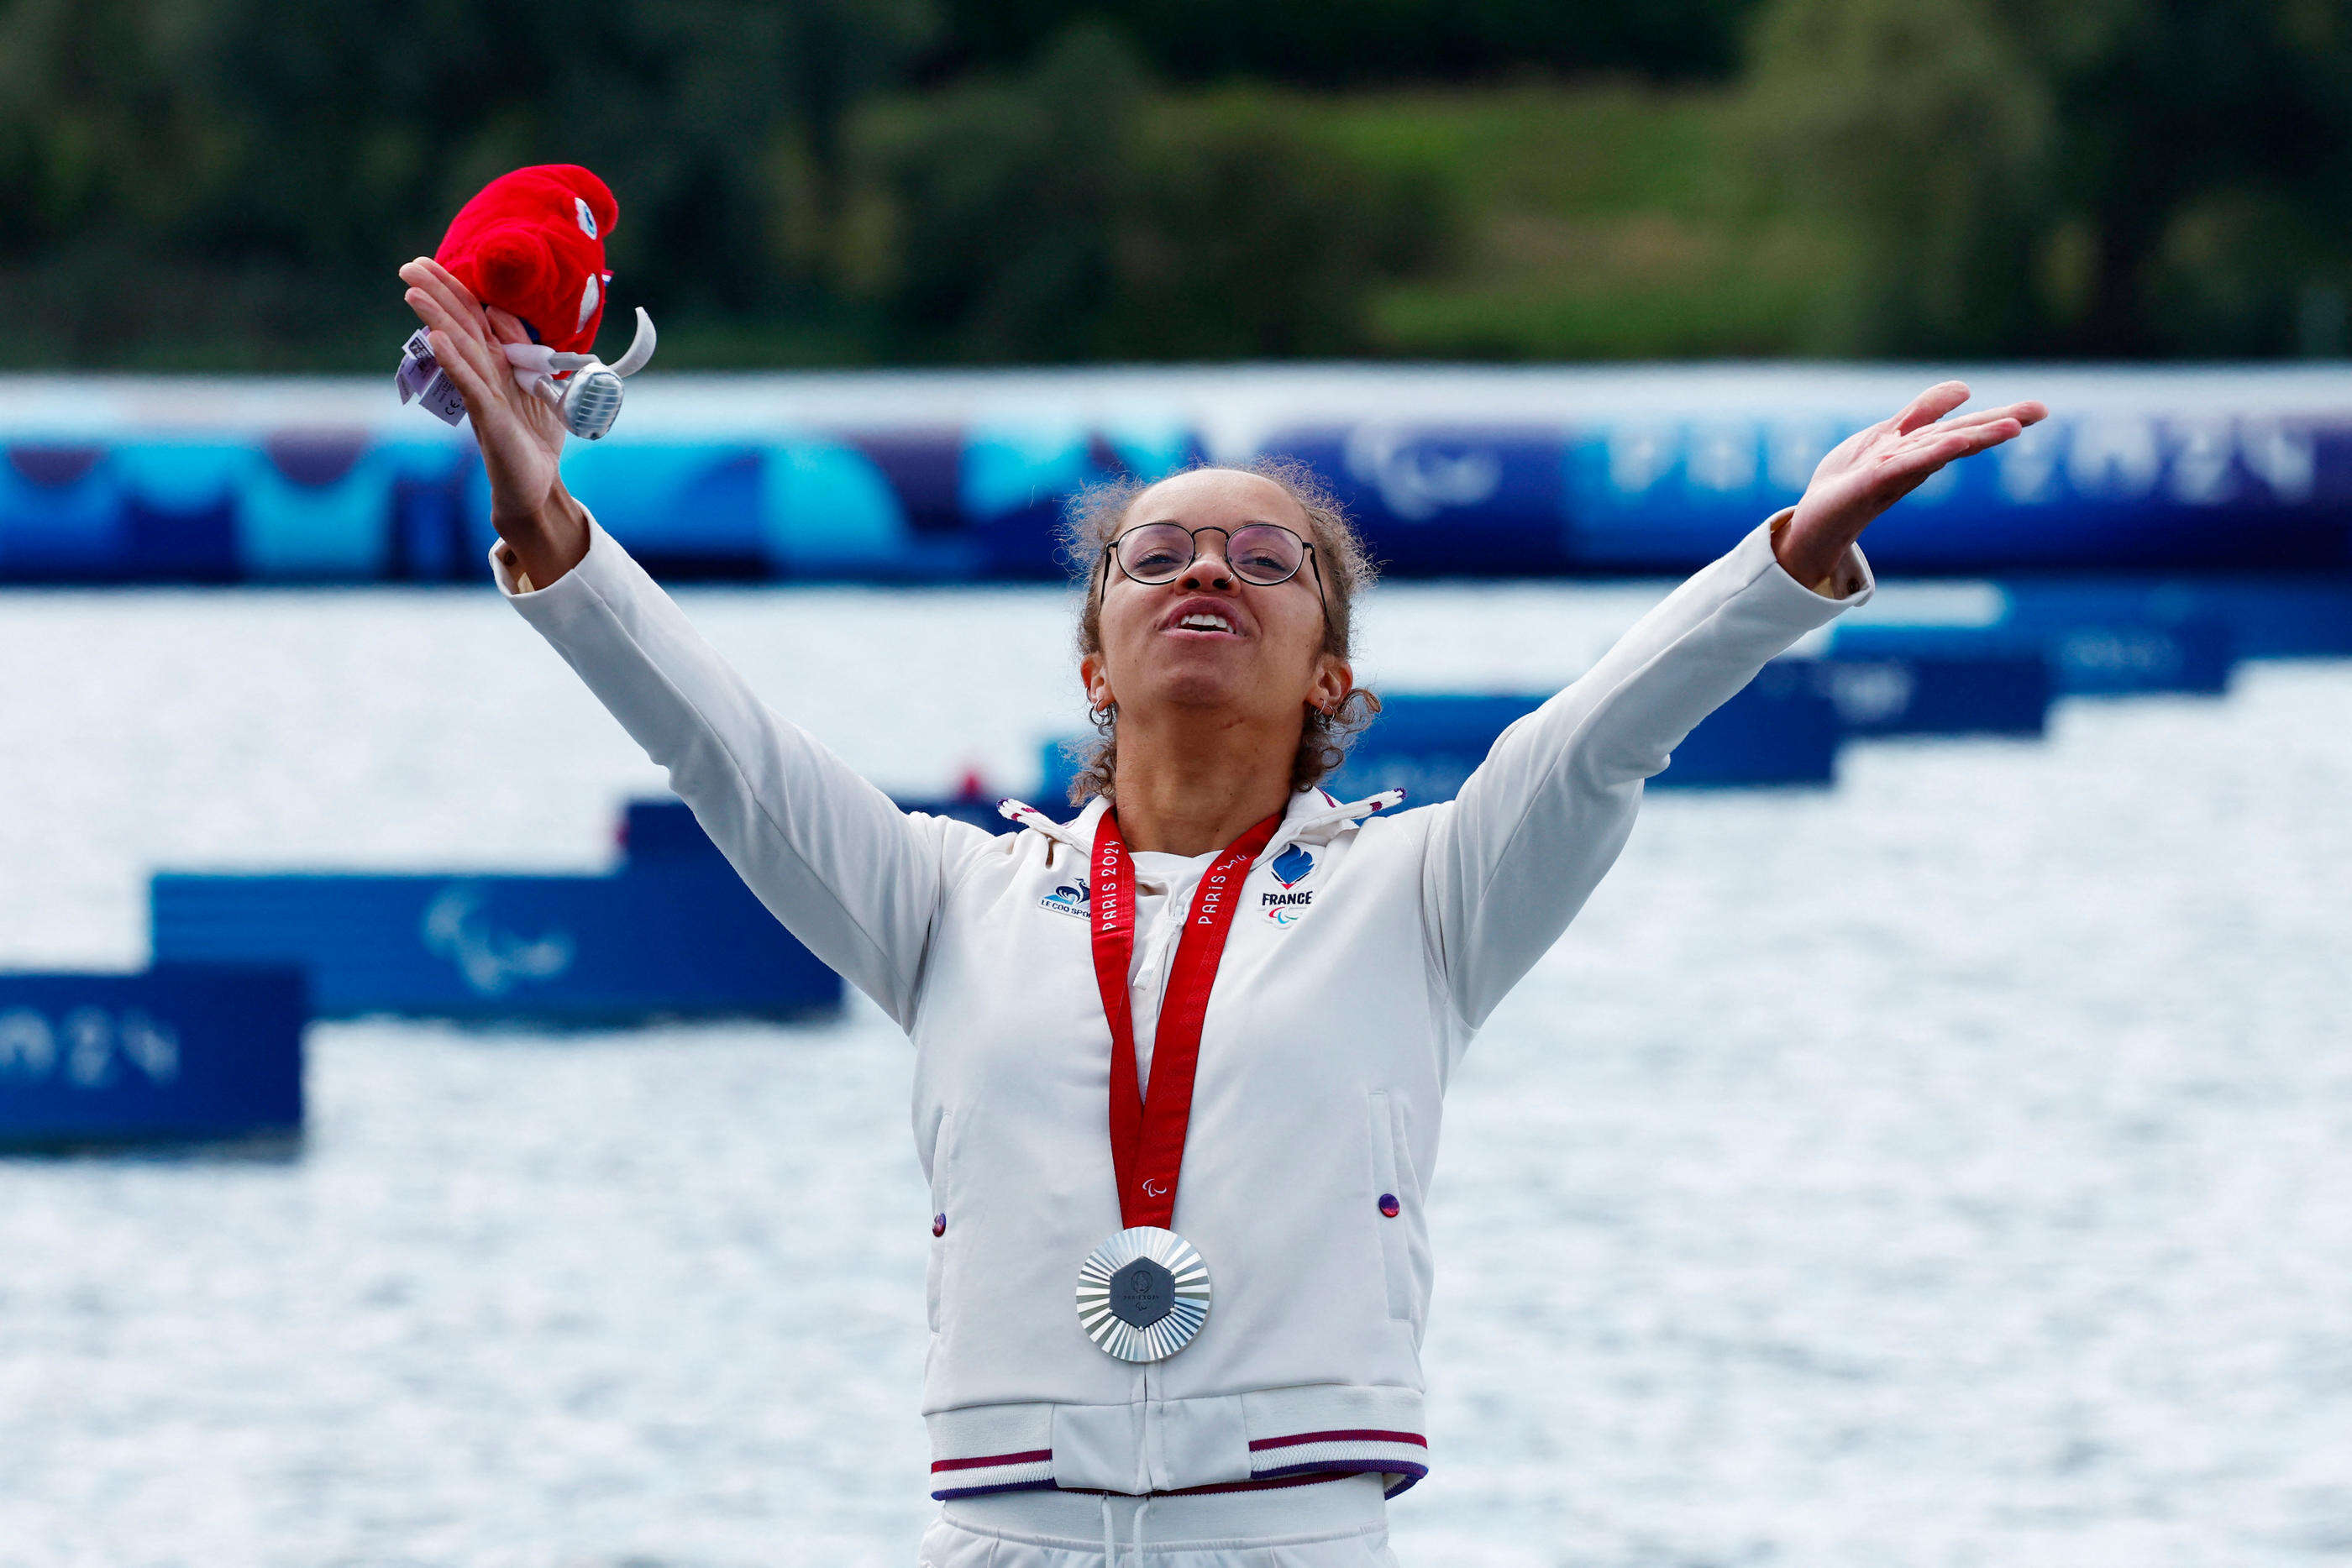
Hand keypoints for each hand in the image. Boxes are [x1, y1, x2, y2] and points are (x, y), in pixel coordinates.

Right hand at [398, 257, 586, 585]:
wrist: (537, 485)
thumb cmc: (533, 436)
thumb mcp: (538, 383)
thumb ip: (523, 348)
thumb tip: (499, 310)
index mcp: (496, 362)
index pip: (472, 316)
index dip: (453, 288)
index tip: (427, 262)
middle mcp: (484, 373)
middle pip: (459, 325)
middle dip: (436, 294)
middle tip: (407, 266)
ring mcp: (483, 394)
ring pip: (459, 349)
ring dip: (437, 320)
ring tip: (413, 293)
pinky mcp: (488, 417)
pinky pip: (469, 384)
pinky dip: (454, 362)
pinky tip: (436, 340)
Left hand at [1777, 381, 2048, 588]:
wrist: (1814, 519)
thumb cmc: (1852, 478)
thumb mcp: (1887, 434)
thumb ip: (1923, 412)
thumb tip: (1966, 388)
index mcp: (1920, 449)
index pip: (1964, 428)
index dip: (2000, 418)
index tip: (2040, 410)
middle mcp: (1914, 462)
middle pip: (1960, 437)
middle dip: (1998, 424)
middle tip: (2041, 411)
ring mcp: (1894, 473)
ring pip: (1939, 449)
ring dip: (1973, 437)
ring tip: (2011, 427)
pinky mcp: (1871, 483)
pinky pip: (1905, 465)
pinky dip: (1930, 454)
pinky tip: (1954, 444)